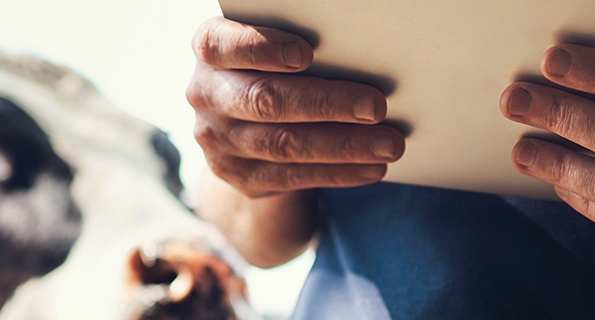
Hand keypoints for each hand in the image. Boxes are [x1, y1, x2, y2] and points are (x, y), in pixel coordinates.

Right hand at [187, 18, 404, 197]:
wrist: (248, 124)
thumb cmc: (276, 68)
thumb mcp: (275, 50)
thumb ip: (301, 49)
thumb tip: (366, 52)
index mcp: (211, 47)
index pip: (222, 45)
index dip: (262, 48)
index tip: (306, 54)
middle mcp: (206, 93)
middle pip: (265, 99)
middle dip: (326, 103)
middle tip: (376, 107)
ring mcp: (218, 140)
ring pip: (283, 144)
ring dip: (343, 145)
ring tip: (389, 144)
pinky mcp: (239, 176)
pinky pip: (293, 176)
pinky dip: (339, 172)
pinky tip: (372, 167)